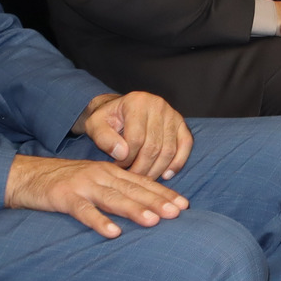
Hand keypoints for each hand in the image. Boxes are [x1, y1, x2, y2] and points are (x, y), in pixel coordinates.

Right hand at [5, 154, 189, 238]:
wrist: (28, 176)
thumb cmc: (66, 183)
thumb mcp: (95, 182)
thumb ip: (116, 190)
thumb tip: (145, 207)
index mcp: (110, 172)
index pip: (143, 183)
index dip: (164, 193)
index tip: (184, 205)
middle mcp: (101, 175)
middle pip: (133, 189)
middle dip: (157, 201)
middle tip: (178, 213)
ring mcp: (83, 186)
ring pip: (113, 198)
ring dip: (134, 210)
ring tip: (153, 221)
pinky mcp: (65, 197)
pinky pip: (84, 211)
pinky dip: (99, 221)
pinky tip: (113, 232)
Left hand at [73, 91, 192, 181]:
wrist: (119, 109)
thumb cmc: (106, 119)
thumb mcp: (95, 125)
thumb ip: (103, 138)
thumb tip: (122, 153)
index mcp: (136, 102)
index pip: (136, 138)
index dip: (126, 159)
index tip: (117, 168)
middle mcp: (158, 105)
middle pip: (153, 146)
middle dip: (141, 168)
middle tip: (130, 178)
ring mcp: (172, 114)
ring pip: (169, 149)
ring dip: (156, 169)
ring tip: (143, 178)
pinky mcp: (181, 123)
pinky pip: (186, 145)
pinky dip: (177, 162)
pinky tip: (166, 175)